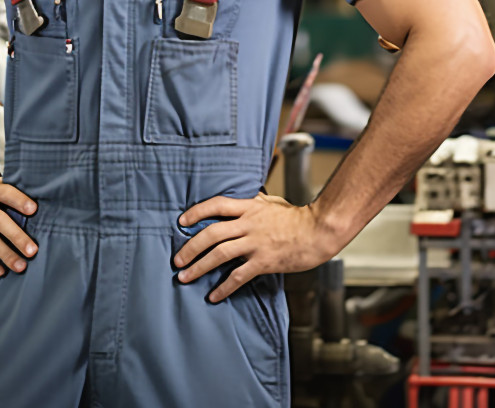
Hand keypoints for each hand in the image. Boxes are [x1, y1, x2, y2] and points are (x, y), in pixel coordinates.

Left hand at [174, 192, 335, 301]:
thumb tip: (241, 199)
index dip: (196, 212)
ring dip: (199, 267)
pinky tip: (213, 296)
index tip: (181, 222)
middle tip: (177, 260)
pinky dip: (224, 287)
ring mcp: (255, 243)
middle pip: (211, 233)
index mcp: (249, 207)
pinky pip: (238, 276)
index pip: (216, 205)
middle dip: (190, 247)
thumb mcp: (272, 202)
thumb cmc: (297, 217)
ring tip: (185, 277)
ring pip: (220, 254)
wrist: (318, 232)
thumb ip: (253, 202)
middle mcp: (248, 224)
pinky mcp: (264, 261)